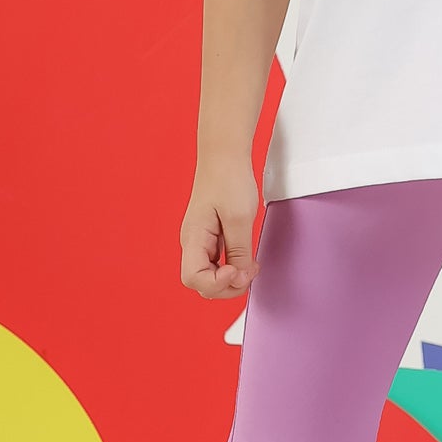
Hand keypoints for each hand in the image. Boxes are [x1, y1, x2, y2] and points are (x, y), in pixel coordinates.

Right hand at [181, 157, 259, 298]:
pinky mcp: (210, 237)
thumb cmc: (228, 179)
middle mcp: (192, 243)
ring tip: (250, 266)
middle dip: (226, 286)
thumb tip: (239, 277)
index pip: (194, 279)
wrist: (225, 155)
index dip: (218, 284)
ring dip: (231, 278)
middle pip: (201, 283)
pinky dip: (232, 268)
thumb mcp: (240, 218)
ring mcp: (200, 241)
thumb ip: (239, 251)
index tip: (238, 271)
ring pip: (209, 276)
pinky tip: (245, 260)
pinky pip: (217, 263)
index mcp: (192, 238)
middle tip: (249, 271)